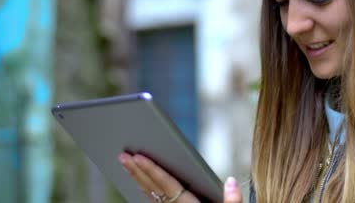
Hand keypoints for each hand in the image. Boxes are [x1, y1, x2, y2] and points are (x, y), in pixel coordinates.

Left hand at [118, 153, 242, 202]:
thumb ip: (232, 202)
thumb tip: (230, 181)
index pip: (167, 184)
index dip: (152, 170)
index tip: (138, 156)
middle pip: (152, 188)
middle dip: (137, 171)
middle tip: (122, 156)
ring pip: (149, 195)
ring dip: (137, 179)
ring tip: (126, 164)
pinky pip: (152, 202)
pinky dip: (144, 190)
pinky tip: (139, 181)